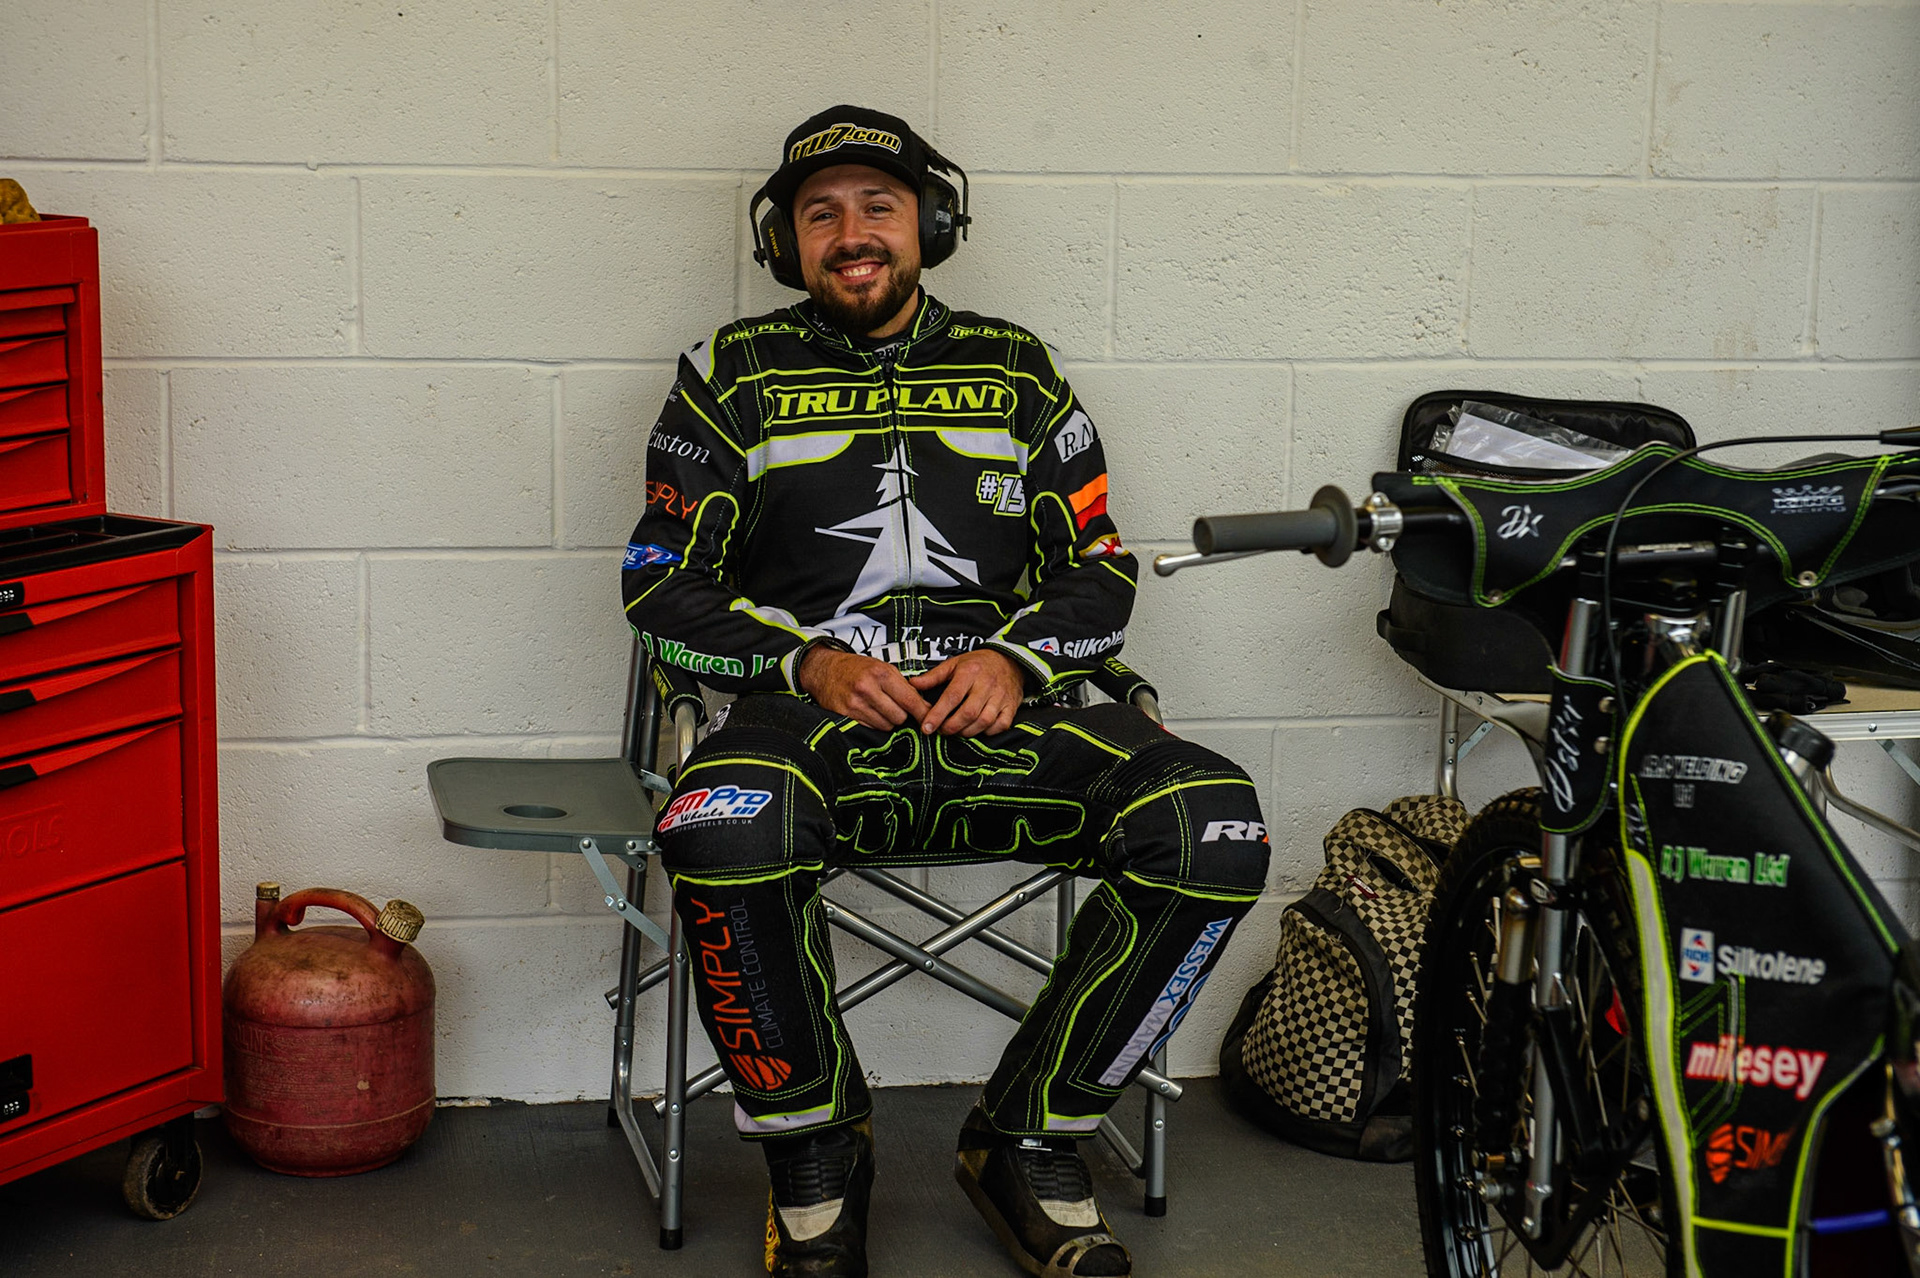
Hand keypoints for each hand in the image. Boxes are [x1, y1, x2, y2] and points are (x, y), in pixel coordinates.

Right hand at [799, 645, 932, 729]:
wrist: (824, 670)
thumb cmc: (856, 668)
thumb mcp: (882, 668)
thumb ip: (903, 686)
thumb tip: (924, 707)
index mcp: (880, 673)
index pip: (910, 700)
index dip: (922, 712)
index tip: (930, 720)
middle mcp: (867, 689)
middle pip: (900, 717)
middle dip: (900, 714)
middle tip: (893, 705)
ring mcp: (855, 704)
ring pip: (886, 725)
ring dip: (887, 720)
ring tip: (878, 707)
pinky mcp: (845, 716)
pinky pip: (870, 729)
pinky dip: (873, 724)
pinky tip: (868, 712)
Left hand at [907, 649, 1024, 737]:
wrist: (1009, 660)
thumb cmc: (977, 664)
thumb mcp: (954, 664)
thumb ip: (933, 676)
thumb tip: (912, 684)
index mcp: (970, 673)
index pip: (952, 697)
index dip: (938, 714)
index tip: (926, 727)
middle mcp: (986, 685)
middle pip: (968, 713)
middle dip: (952, 727)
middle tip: (942, 731)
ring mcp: (1001, 696)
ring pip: (984, 721)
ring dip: (967, 731)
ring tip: (957, 731)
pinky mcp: (1011, 706)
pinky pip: (1001, 725)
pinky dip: (988, 732)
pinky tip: (977, 729)